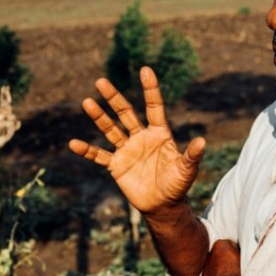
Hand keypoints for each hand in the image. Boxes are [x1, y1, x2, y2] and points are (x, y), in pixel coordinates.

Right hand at [69, 66, 205, 213]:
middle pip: (125, 113)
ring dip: (99, 117)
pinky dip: (87, 151)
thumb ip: (192, 156)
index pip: (154, 107)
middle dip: (114, 98)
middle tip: (101, 81)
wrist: (163, 205)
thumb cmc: (177, 185)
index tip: (145, 70)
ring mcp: (127, 150)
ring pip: (110, 129)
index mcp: (159, 133)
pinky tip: (73, 143)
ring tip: (87, 102)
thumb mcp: (186, 170)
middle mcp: (141, 137)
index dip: (150, 89)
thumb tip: (202, 141)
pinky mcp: (117, 165)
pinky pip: (99, 156)